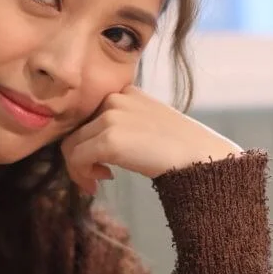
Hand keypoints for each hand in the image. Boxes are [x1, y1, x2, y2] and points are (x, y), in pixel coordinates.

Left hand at [61, 86, 241, 194]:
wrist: (201, 157)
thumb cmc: (180, 147)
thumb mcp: (147, 123)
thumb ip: (122, 124)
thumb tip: (92, 144)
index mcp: (125, 91)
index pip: (88, 115)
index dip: (89, 139)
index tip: (101, 160)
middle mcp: (115, 98)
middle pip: (76, 130)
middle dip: (82, 156)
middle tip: (97, 176)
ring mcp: (111, 117)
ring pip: (71, 145)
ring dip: (80, 168)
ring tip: (98, 181)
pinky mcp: (110, 139)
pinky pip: (77, 159)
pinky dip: (81, 175)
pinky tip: (100, 182)